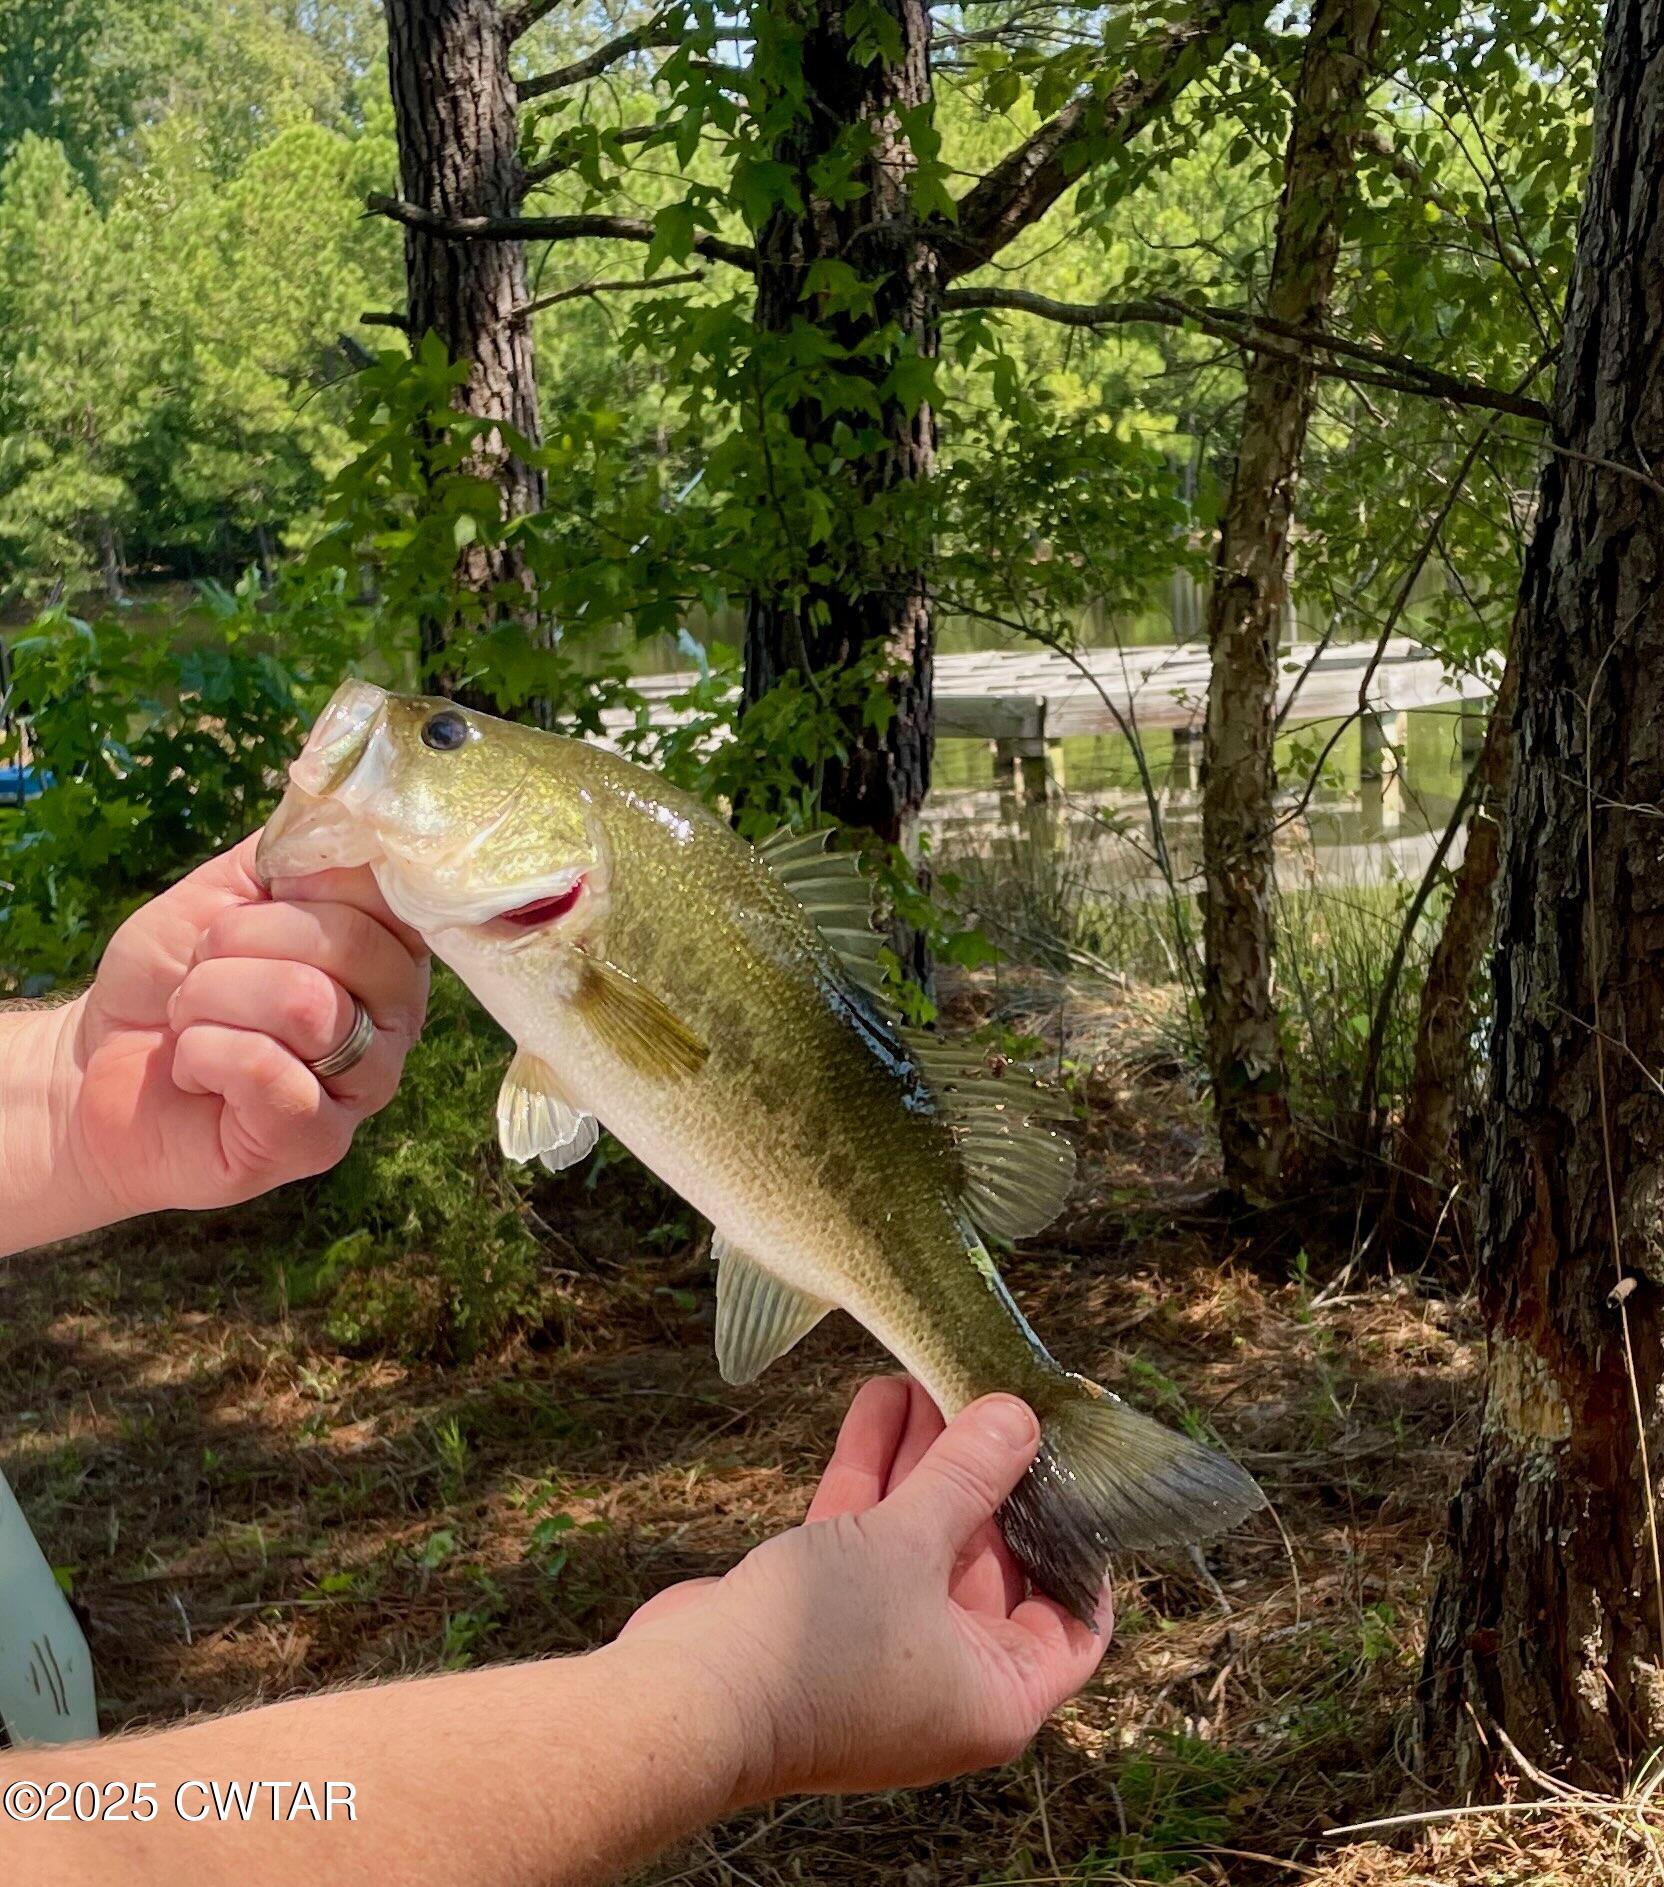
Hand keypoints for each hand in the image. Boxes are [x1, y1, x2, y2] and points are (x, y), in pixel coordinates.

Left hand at [52, 833, 428, 1221]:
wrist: (97, 1066)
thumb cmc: (170, 978)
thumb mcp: (228, 889)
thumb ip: (296, 850)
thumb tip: (347, 807)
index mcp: (389, 950)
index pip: (388, 888)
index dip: (306, 882)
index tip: (258, 898)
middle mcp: (398, 1018)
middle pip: (348, 943)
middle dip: (238, 943)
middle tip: (203, 970)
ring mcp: (366, 1085)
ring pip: (307, 1005)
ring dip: (213, 999)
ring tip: (192, 1020)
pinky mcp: (318, 1142)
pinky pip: (267, 1071)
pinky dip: (203, 1055)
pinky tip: (195, 1071)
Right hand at [619, 1378, 1110, 1802]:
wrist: (688, 1700)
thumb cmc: (821, 1647)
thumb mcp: (910, 1545)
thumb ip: (968, 1476)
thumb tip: (1020, 1417)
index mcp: (997, 1695)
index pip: (1072, 1623)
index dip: (1081, 1547)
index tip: (1080, 1470)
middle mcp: (947, 1677)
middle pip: (990, 1560)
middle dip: (987, 1473)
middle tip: (993, 1395)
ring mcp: (883, 1646)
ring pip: (921, 1536)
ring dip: (927, 1458)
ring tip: (933, 1375)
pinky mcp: (824, 1613)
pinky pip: (866, 1535)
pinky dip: (875, 1472)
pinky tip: (879, 1396)